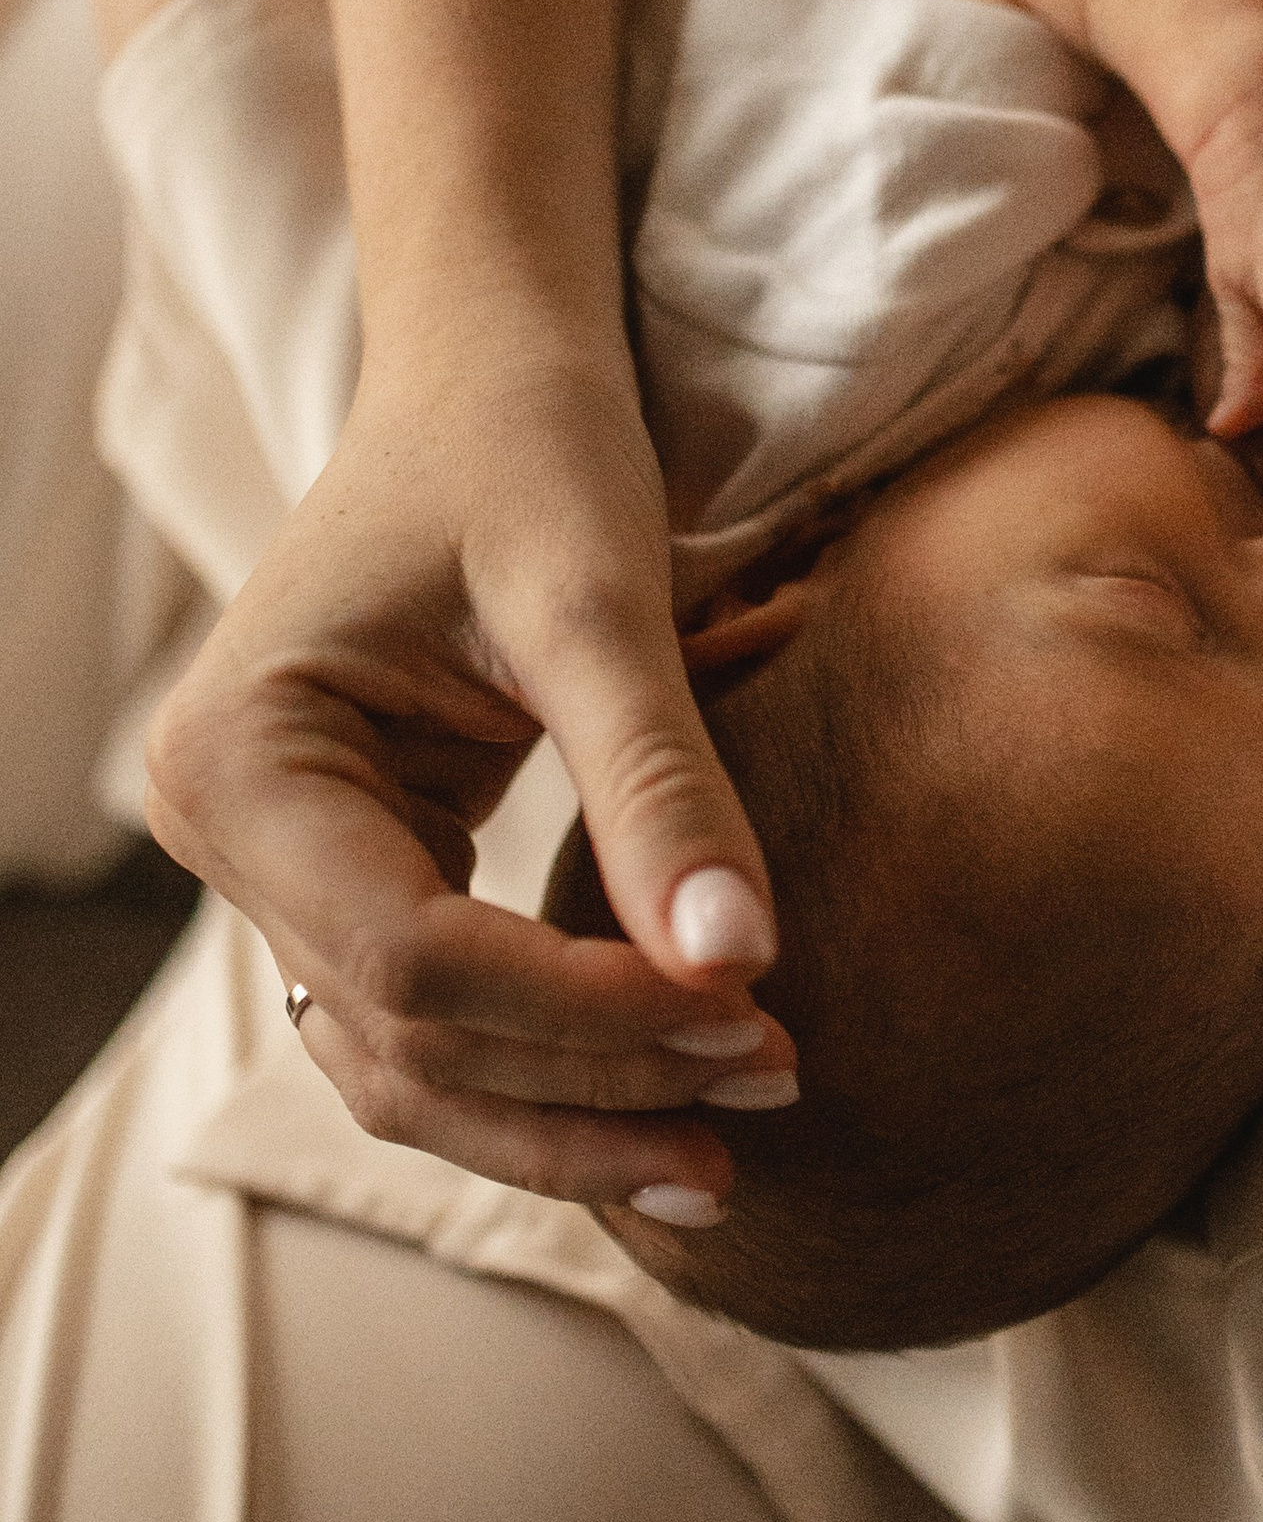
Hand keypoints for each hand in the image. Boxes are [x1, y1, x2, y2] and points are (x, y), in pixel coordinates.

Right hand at [145, 327, 796, 1216]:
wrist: (494, 376)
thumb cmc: (528, 445)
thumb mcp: (599, 595)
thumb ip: (661, 780)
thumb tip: (740, 962)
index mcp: (241, 758)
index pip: (412, 957)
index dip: (583, 1013)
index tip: (746, 1014)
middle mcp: (228, 831)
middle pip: (411, 1036)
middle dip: (594, 1082)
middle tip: (776, 1087)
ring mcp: (282, 869)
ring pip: (417, 1064)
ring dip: (573, 1115)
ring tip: (736, 1145)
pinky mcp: (356, 879)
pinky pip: (443, 1021)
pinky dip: (553, 1067)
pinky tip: (675, 1096)